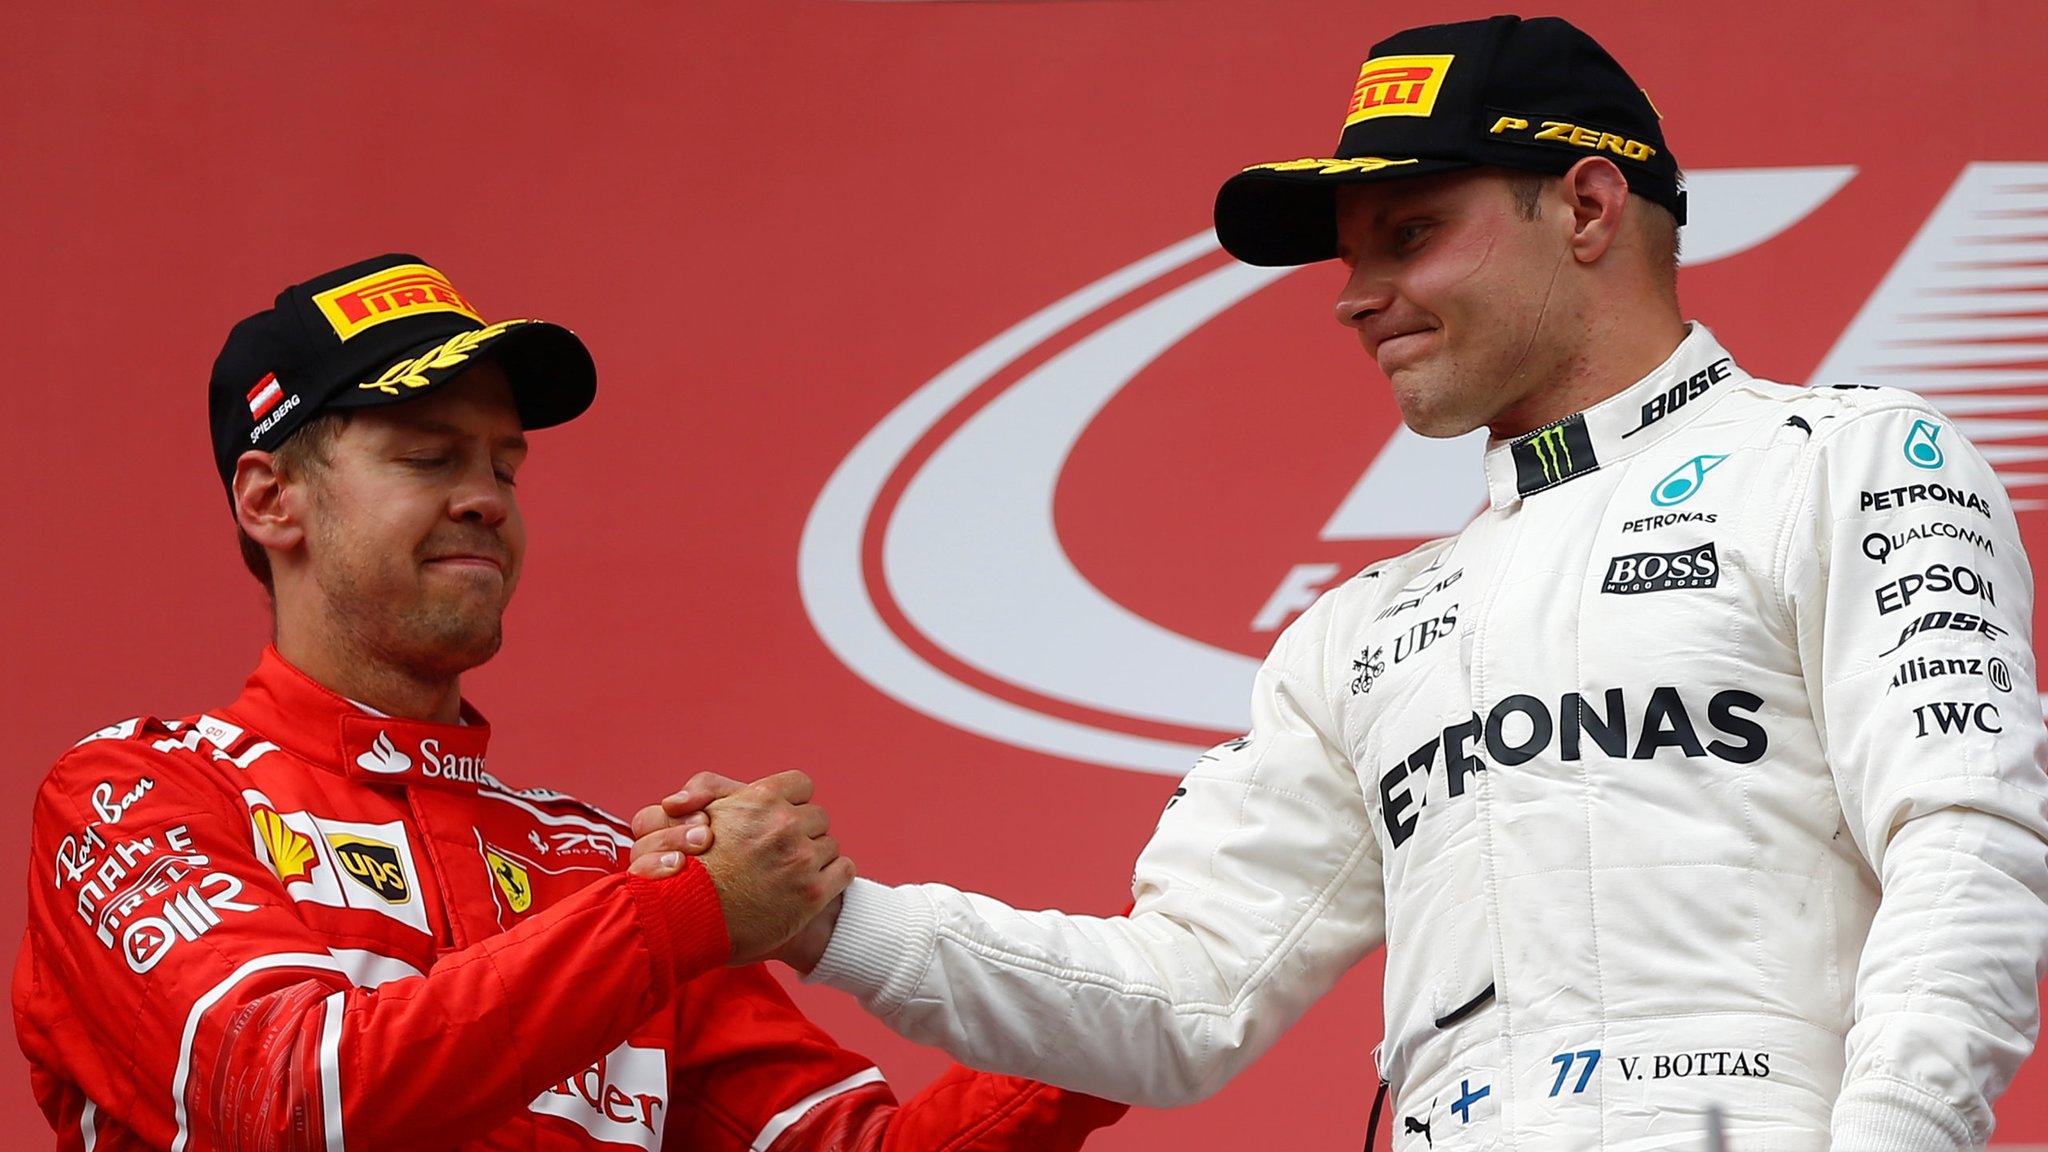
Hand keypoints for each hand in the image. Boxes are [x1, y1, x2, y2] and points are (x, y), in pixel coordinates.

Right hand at [632, 771, 852, 963]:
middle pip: (818, 817)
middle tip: (781, 853)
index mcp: (759, 799)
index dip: (792, 803)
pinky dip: (833, 878)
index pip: (801, 785)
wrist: (686, 923)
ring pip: (830, 845)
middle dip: (803, 832)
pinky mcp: (812, 892)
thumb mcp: (691, 813)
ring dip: (815, 858)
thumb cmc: (686, 870)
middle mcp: (783, 825)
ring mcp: (800, 859)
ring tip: (788, 876)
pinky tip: (811, 887)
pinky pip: (843, 870)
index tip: (780, 819)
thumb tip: (741, 789)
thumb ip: (711, 788)